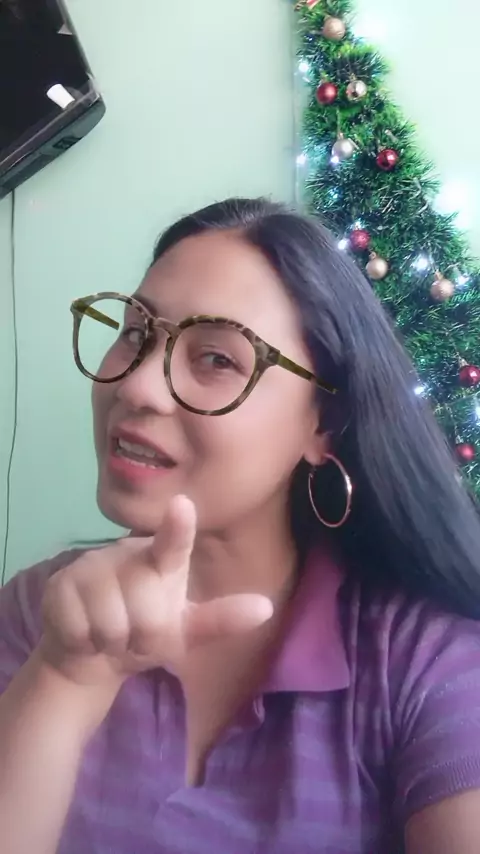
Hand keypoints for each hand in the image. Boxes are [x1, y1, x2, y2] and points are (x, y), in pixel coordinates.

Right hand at [39, 496, 272, 689]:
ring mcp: (89, 567)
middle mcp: (125, 554)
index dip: (178, 527)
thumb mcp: (184, 629)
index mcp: (161, 561)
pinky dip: (86, 644)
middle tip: (135, 636)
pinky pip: (81, 630)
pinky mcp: (59, 586)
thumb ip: (220, 619)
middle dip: (144, 639)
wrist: (90, 653)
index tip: (183, 505)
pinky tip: (85, 634)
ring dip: (114, 644)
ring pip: (113, 624)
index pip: (174, 544)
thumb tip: (266, 608)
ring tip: (110, 634)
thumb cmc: (143, 631)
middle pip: (147, 611)